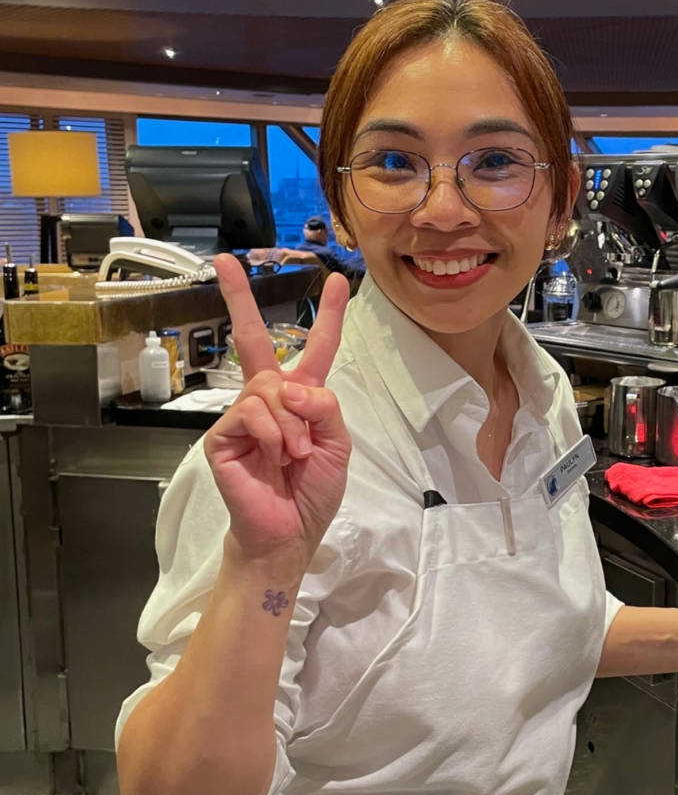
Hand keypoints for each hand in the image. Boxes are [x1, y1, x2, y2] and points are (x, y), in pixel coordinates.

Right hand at [202, 254, 351, 576]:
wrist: (289, 533)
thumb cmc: (313, 492)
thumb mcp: (338, 446)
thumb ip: (326, 407)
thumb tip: (291, 386)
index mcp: (301, 399)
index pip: (315, 350)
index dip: (328, 317)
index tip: (336, 283)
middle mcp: (268, 399)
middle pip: (254, 340)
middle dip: (240, 298)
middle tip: (224, 261)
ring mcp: (242, 415)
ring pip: (268, 387)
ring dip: (292, 423)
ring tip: (294, 455)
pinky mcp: (222, 435)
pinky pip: (252, 413)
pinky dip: (273, 434)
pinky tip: (274, 457)